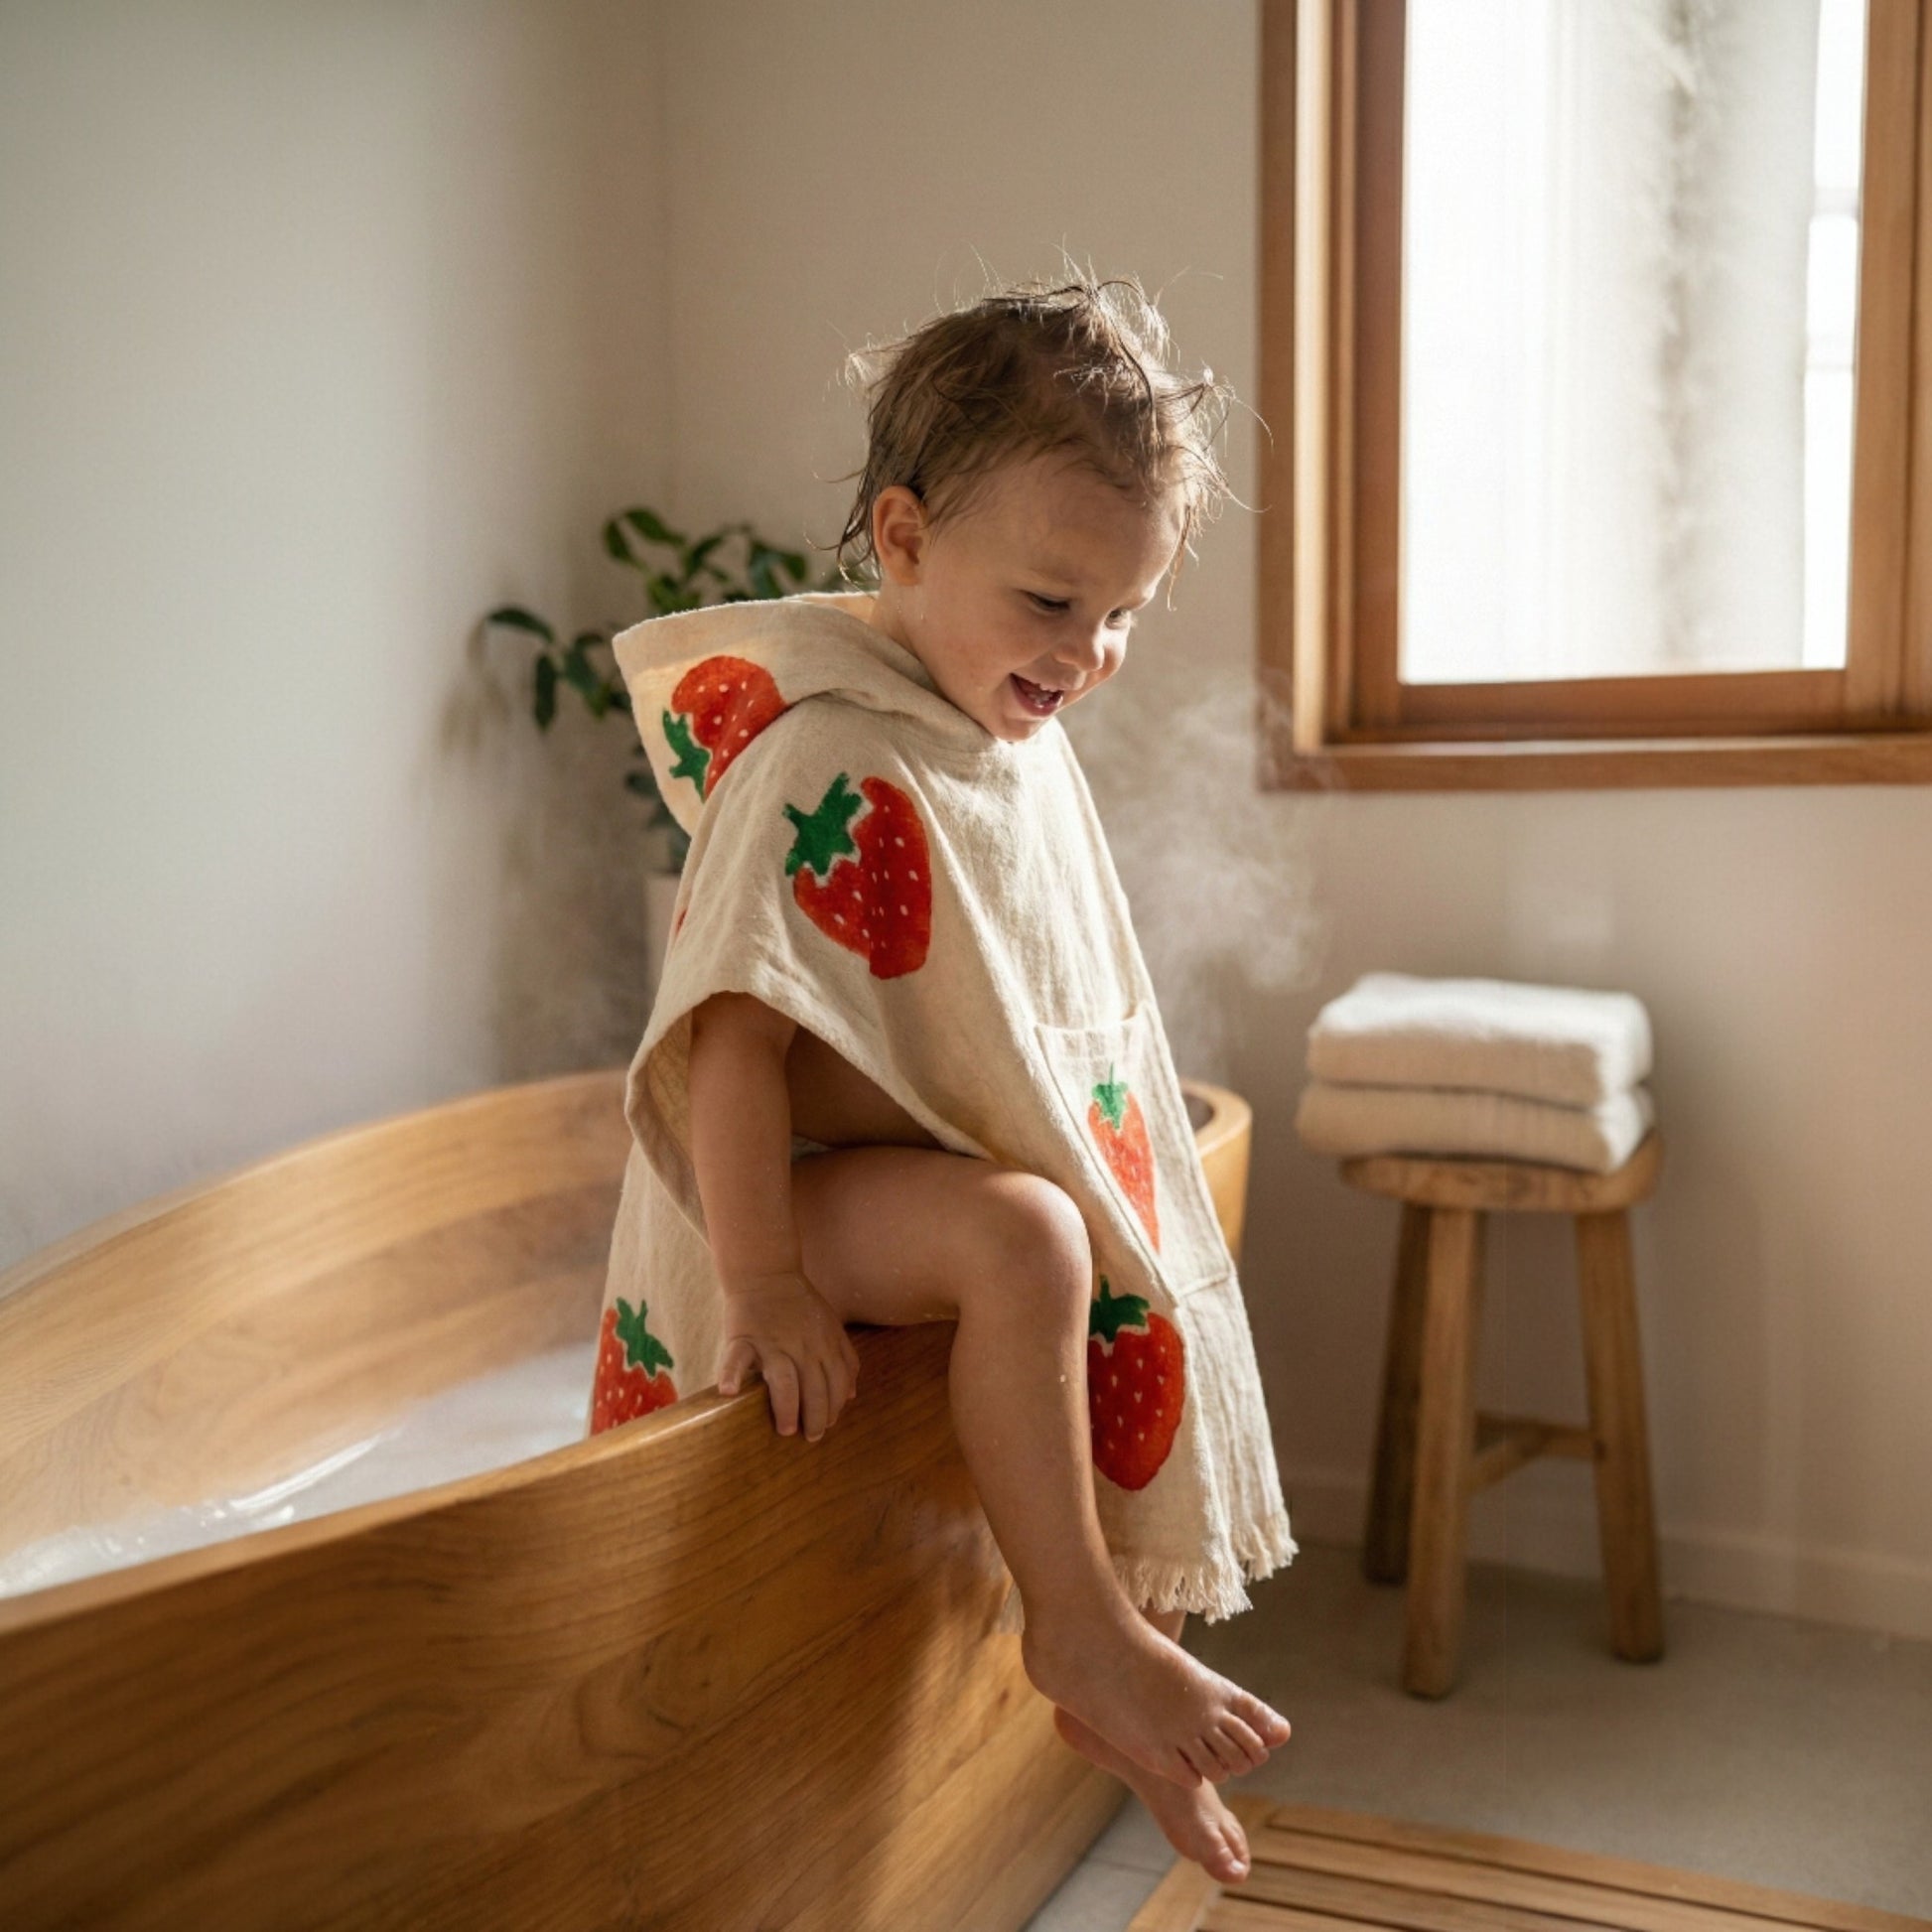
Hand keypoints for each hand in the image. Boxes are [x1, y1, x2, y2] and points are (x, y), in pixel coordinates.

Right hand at [716, 1269, 860, 1442]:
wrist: (766, 1272)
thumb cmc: (799, 1304)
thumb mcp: (830, 1326)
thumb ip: (844, 1358)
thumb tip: (852, 1395)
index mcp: (824, 1344)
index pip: (837, 1383)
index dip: (835, 1406)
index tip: (828, 1424)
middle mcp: (803, 1346)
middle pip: (815, 1388)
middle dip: (816, 1417)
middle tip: (810, 1437)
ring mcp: (773, 1342)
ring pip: (785, 1380)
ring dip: (787, 1407)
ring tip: (786, 1429)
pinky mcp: (744, 1336)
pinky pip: (737, 1358)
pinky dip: (732, 1374)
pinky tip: (729, 1392)